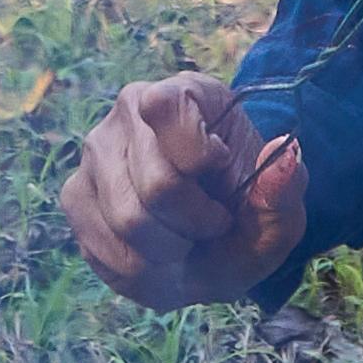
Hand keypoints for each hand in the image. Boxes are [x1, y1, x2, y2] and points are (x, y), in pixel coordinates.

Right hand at [59, 71, 308, 308]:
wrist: (212, 238)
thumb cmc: (245, 212)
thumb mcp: (280, 210)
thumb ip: (287, 187)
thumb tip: (284, 150)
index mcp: (183, 92)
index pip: (165, 109)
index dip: (200, 161)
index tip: (222, 174)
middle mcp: (127, 112)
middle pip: (156, 186)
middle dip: (195, 225)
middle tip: (211, 224)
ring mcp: (95, 154)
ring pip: (128, 222)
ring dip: (169, 251)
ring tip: (184, 242)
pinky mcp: (75, 195)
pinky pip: (104, 248)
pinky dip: (140, 269)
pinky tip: (157, 256)